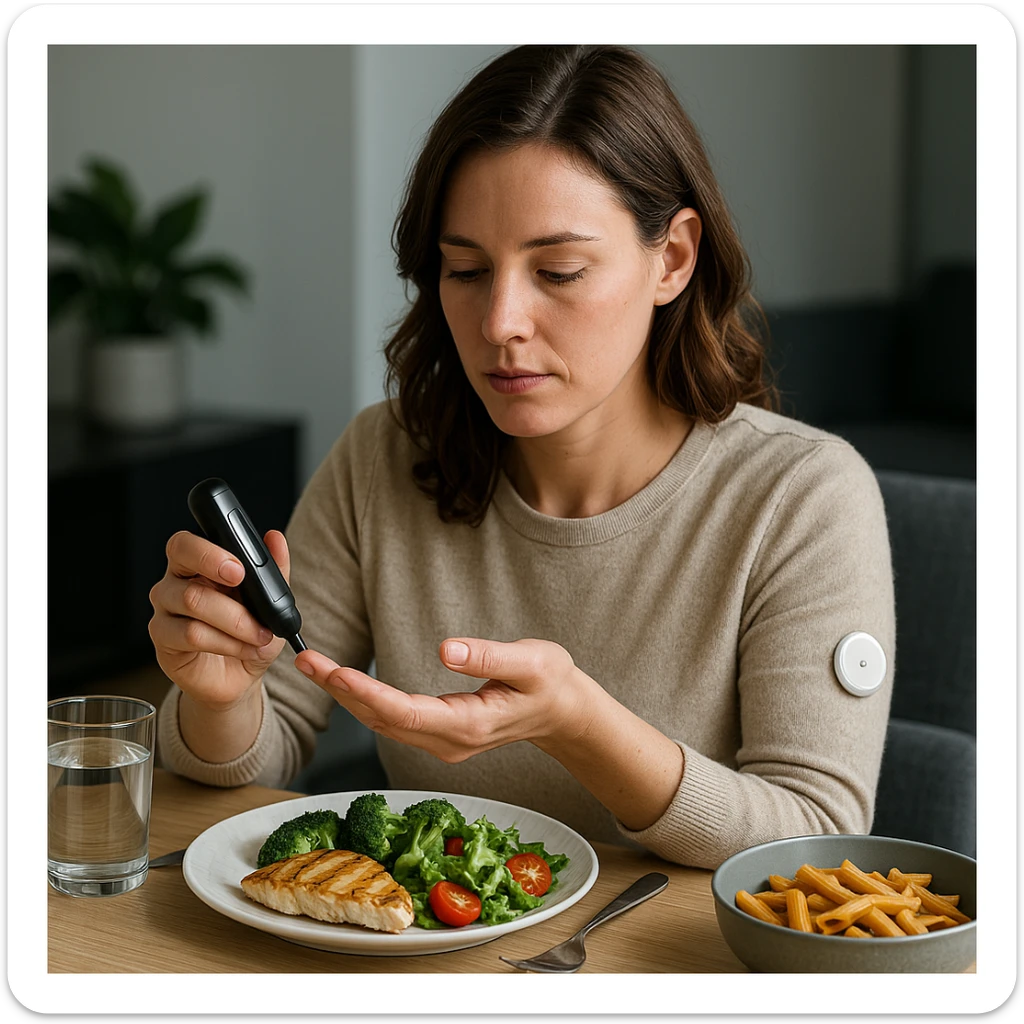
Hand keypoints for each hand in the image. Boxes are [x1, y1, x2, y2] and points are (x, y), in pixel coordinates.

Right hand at [147, 529, 290, 709]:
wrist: (240, 678)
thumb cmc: (250, 634)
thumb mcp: (271, 603)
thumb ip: (274, 569)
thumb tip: (275, 538)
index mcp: (198, 565)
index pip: (188, 542)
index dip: (208, 548)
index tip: (238, 566)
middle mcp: (175, 582)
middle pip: (181, 559)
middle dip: (215, 567)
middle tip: (241, 582)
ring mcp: (165, 610)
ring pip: (193, 600)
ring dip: (236, 618)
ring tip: (260, 634)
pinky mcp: (163, 639)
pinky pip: (191, 634)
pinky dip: (227, 642)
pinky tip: (245, 649)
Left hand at [295, 637, 592, 762]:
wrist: (562, 712)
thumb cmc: (551, 683)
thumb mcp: (533, 661)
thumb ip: (490, 656)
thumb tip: (447, 649)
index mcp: (469, 725)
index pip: (406, 712)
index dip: (368, 693)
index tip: (336, 672)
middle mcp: (448, 741)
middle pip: (383, 719)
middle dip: (342, 691)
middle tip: (307, 660)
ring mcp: (441, 742)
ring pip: (383, 722)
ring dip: (347, 696)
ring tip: (315, 665)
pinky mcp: (438, 734)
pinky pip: (392, 721)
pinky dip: (364, 701)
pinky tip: (345, 683)